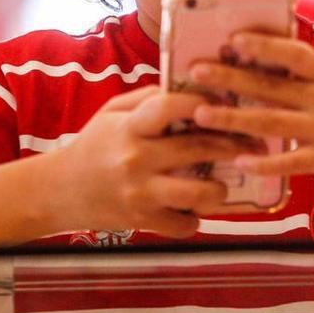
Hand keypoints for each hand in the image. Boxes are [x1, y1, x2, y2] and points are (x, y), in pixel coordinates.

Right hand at [47, 86, 257, 237]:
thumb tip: (190, 87)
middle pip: (197, 149)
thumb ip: (149, 99)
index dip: (203, 101)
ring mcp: (141, 193)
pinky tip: (196, 209)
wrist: (60, 191)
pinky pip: (184, 225)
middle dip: (233, 144)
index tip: (225, 102)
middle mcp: (137, 159)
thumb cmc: (95, 144)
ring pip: (198, 193)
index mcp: (131, 127)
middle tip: (254, 142)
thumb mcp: (114, 112)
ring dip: (219, 188)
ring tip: (224, 183)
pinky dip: (195, 219)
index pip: (171, 107)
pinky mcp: (143, 221)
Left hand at [188, 32, 313, 187]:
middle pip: (270, 86)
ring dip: (233, 118)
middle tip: (195, 71)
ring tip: (201, 114)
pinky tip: (239, 161)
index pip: (293, 54)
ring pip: (271, 122)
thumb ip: (313, 65)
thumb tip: (279, 46)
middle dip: (230, 77)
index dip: (264, 46)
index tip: (233, 39)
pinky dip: (264, 161)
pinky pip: (289, 161)